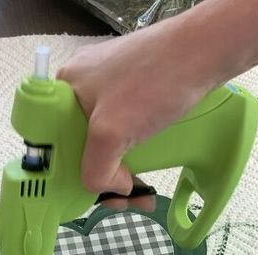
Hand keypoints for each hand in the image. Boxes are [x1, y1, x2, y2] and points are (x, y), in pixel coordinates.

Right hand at [57, 0, 257, 202]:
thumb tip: (112, 189)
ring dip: (122, 176)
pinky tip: (147, 177)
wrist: (206, 51)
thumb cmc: (155, 81)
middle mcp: (83, 90)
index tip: (87, 196)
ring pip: (106, 148)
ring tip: (142, 194)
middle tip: (123, 200)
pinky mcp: (136, 96)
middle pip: (80, 150)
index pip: (50, 144)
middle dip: (102, 181)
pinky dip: (135, 160)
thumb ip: (96, 171)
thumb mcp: (111, 133)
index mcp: (64, 90)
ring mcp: (111, 92)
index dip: (66, 175)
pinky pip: (126, 138)